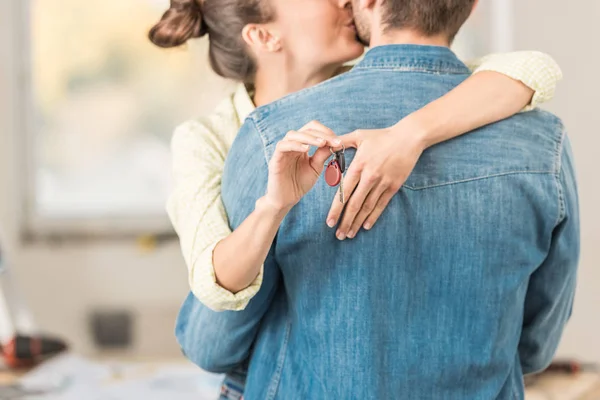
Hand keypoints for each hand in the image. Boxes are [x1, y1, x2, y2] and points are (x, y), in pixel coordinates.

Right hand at [265, 121, 340, 210]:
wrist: (286, 200)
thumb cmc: (299, 184)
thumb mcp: (315, 167)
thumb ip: (322, 154)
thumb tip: (335, 143)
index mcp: (302, 145)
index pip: (314, 130)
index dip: (327, 132)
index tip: (339, 142)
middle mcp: (292, 144)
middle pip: (306, 129)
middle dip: (322, 134)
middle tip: (334, 141)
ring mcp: (283, 151)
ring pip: (293, 134)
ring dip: (310, 137)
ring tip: (322, 143)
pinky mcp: (275, 159)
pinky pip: (282, 146)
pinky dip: (295, 145)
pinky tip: (306, 149)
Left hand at [326, 119, 426, 239]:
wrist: (409, 137)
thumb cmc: (382, 136)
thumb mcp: (359, 135)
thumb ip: (341, 141)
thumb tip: (325, 144)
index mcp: (358, 166)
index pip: (344, 192)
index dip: (336, 209)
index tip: (329, 222)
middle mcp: (369, 177)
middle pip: (354, 204)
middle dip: (345, 221)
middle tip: (338, 235)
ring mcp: (382, 183)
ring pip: (367, 207)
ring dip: (357, 223)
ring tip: (349, 234)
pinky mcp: (394, 186)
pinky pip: (381, 205)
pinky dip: (373, 217)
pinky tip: (366, 226)